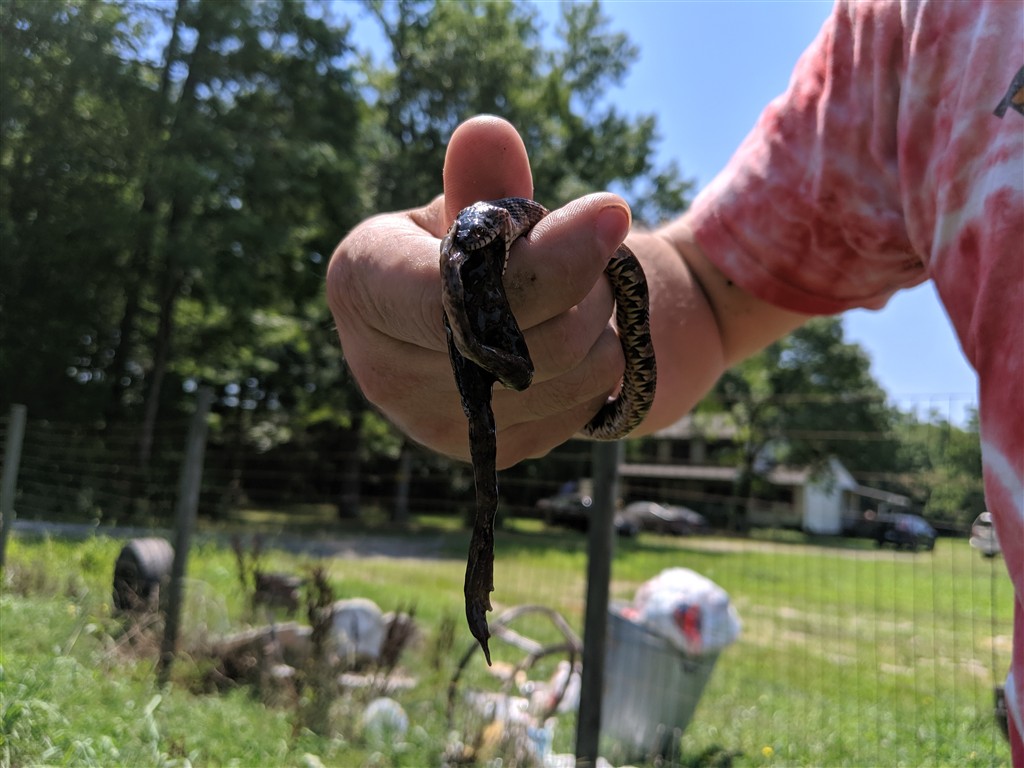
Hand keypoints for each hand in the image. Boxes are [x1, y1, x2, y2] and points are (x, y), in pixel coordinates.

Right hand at [327, 116, 634, 465]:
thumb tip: (487, 135)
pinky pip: (580, 404)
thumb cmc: (473, 248)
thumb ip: (483, 177)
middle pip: (523, 338)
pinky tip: (570, 341)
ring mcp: (430, 423)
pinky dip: (595, 365)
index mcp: (362, 284)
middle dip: (581, 285)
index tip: (613, 214)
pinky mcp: (486, 452)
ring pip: (565, 373)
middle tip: (594, 250)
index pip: (451, 291)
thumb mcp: (472, 203)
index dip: (542, 258)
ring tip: (574, 295)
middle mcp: (379, 368)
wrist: (482, 320)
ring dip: (596, 323)